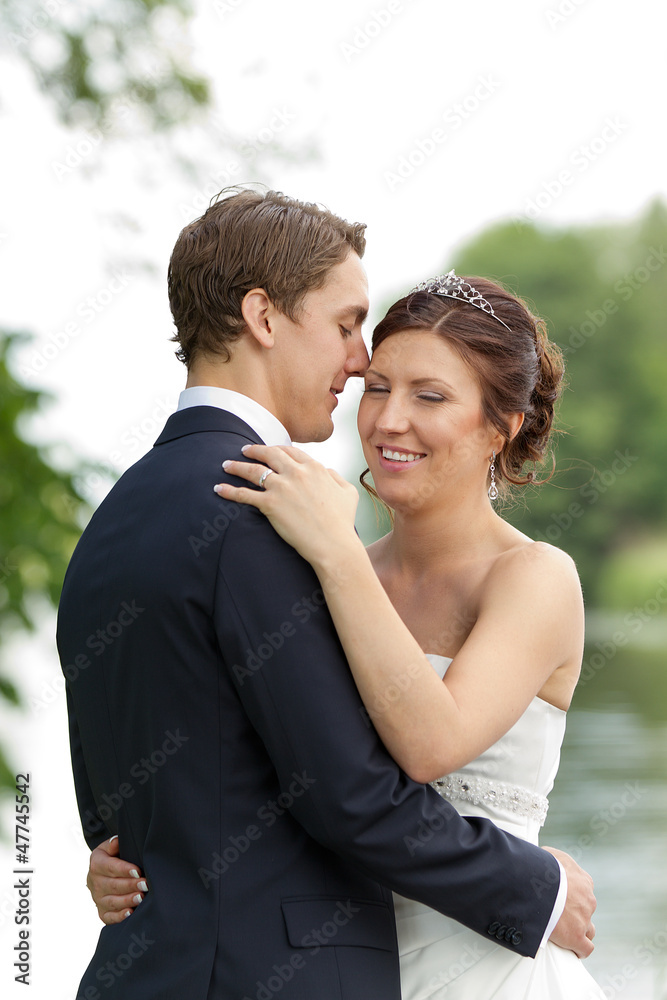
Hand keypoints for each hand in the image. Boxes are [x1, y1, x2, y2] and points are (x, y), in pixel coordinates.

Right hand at [86, 835, 147, 924]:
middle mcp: (95, 883)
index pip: (110, 867)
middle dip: (130, 885)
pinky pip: (109, 917)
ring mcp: (98, 899)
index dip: (124, 869)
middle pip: (113, 886)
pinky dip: (119, 917)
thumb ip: (113, 844)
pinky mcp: (102, 912)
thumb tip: (116, 842)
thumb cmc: (112, 858)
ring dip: (127, 900)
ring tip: (141, 897)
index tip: (138, 871)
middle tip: (145, 885)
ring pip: (112, 902)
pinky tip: (130, 913)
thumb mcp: (109, 847)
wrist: (101, 873)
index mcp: (96, 864)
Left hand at [214, 444, 359, 567]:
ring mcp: (282, 487)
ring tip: (226, 465)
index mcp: (315, 468)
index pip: (291, 451)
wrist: (333, 544)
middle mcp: (296, 473)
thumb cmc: (342, 522)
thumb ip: (336, 477)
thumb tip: (327, 471)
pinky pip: (244, 494)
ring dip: (237, 466)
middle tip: (243, 450)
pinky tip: (218, 489)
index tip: (269, 450)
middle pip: (269, 454)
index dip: (277, 448)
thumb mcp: (348, 493)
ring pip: (253, 471)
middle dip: (254, 450)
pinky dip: (229, 491)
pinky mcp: (270, 505)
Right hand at [543, 846, 595, 957]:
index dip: (572, 897)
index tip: (561, 899)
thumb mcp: (549, 854)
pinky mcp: (576, 936)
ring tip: (564, 932)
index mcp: (583, 881)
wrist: (537, 884)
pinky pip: (585, 948)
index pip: (583, 891)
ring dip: (579, 931)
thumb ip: (554, 859)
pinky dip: (579, 950)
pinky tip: (571, 949)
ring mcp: (583, 919)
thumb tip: (546, 856)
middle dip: (575, 914)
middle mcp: (587, 900)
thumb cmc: (540, 867)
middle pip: (585, 910)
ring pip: (588, 929)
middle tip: (557, 914)